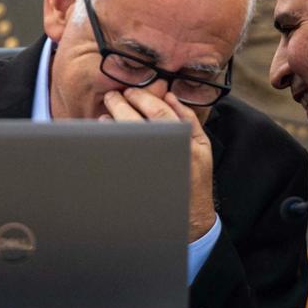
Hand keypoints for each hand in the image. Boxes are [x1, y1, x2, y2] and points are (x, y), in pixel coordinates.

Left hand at [102, 89, 215, 241]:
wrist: (190, 216)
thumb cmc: (196, 178)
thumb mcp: (202, 145)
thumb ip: (188, 118)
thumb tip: (170, 96)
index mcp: (184, 141)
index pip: (159, 111)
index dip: (142, 98)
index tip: (130, 92)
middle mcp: (167, 152)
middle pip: (136, 121)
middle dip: (120, 104)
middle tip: (112, 96)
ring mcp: (149, 167)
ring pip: (125, 138)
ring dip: (112, 122)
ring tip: (105, 115)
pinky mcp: (136, 180)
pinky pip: (118, 157)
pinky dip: (109, 143)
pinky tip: (106, 137)